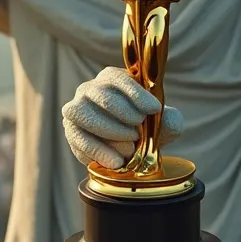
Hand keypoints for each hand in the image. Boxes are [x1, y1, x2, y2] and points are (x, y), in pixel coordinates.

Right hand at [62, 66, 183, 169]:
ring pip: (85, 114)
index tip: (154, 109)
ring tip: (131, 148)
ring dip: (110, 132)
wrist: (129, 149)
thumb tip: (167, 119)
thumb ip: (169, 119)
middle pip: (103, 96)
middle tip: (140, 132)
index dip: (136, 93)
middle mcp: (90, 89)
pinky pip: (79, 139)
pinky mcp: (71, 131)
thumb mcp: (162, 123)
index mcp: (112, 78)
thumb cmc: (145, 128)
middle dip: (124, 114)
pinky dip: (99, 152)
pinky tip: (118, 163)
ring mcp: (76, 109)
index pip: (120, 79)